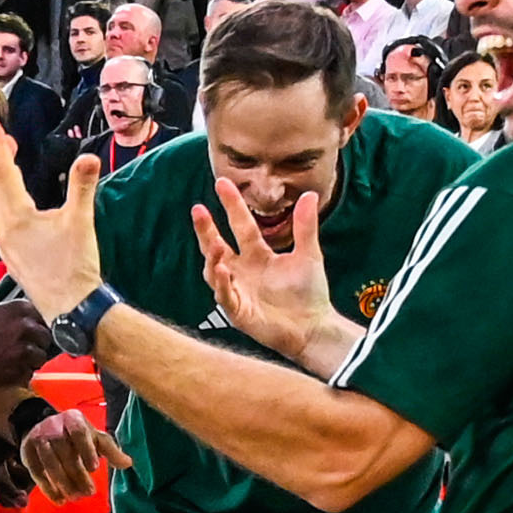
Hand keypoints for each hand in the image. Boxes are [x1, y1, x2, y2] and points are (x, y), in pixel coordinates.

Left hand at [0, 92, 108, 307]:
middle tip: (7, 145)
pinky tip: (17, 208)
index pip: (2, 172)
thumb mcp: (81, 221)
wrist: (71, 307)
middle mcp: (4, 230)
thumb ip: (83, 186)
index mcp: (17, 216)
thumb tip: (88, 158)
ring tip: (10, 171)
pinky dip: (4, 206)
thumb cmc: (74, 267)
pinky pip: (0, 224)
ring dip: (0, 185)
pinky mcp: (12, 258)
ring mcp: (6, 246)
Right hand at [0, 295, 60, 403]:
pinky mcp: (18, 370)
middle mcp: (25, 327)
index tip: (33, 334)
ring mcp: (23, 349)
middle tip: (22, 350)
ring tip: (13, 361)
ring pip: (40, 358)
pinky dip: (21, 374)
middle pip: (46, 339)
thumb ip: (18, 316)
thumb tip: (35, 323)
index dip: (38, 328)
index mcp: (20, 309)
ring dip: (30, 361)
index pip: (44, 318)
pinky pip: (29, 373)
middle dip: (37, 345)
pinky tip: (6, 370)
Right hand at [21, 403, 125, 499]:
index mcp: (73, 419)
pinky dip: (48, 488)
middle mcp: (53, 426)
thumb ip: (110, 450)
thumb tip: (128, 464)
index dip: (86, 449)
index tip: (94, 468)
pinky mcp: (26, 451)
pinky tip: (60, 500)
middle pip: (64, 451)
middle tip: (88, 492)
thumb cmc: (75, 435)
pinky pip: (36, 472)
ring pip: (49, 463)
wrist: (41, 425)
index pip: (78, 432)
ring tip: (75, 497)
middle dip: (76, 474)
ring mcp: (38, 438)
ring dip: (63, 483)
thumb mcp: (94, 437)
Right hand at [193, 190, 359, 376]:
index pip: (240, 227)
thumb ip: (305, 227)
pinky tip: (221, 269)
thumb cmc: (309, 294)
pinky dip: (221, 283)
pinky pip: (225, 295)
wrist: (314, 328)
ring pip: (214, 271)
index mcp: (257, 256)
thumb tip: (308, 194)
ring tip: (213, 243)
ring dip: (211, 257)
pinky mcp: (239, 311)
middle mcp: (243, 271)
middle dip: (205, 229)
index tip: (223, 183)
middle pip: (217, 246)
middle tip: (197, 209)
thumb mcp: (308, 255)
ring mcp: (238, 291)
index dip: (232, 206)